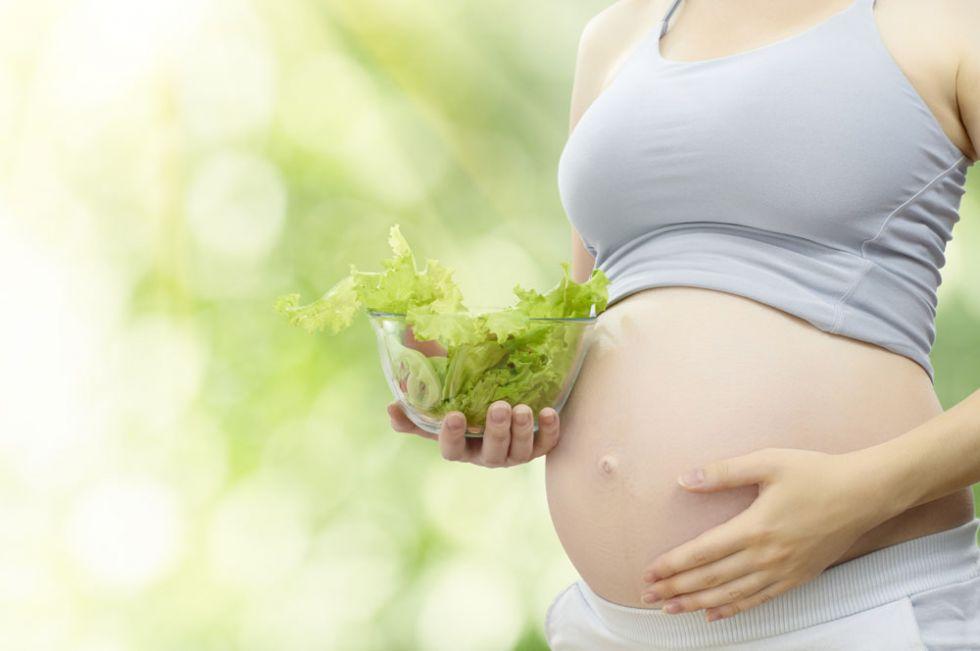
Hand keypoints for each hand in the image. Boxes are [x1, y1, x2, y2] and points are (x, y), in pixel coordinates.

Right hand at [387, 400, 560, 467]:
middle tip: (499, 406)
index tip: (454, 416)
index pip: (452, 450)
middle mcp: (487, 455)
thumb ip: (415, 415)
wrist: (505, 409)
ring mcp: (514, 453)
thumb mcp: (439, 414)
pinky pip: (546, 444)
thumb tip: (391, 408)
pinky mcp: (538, 446)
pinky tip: (550, 411)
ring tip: (523, 408)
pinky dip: (550, 430)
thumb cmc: (466, 412)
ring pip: (520, 451)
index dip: (452, 436)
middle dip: (496, 430)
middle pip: (492, 451)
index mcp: (462, 448)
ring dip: (522, 430)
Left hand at [639, 447, 893, 621]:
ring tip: (671, 609)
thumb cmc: (815, 473)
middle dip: (676, 589)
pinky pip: (759, 600)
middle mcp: (766, 556)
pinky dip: (733, 609)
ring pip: (731, 595)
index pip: (702, 552)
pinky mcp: (797, 577)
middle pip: (711, 579)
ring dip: (697, 604)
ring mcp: (783, 571)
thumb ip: (724, 472)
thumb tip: (685, 479)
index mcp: (754, 527)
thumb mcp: (767, 462)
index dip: (672, 565)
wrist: (865, 494)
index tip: (649, 573)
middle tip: (648, 596)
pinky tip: (714, 614)